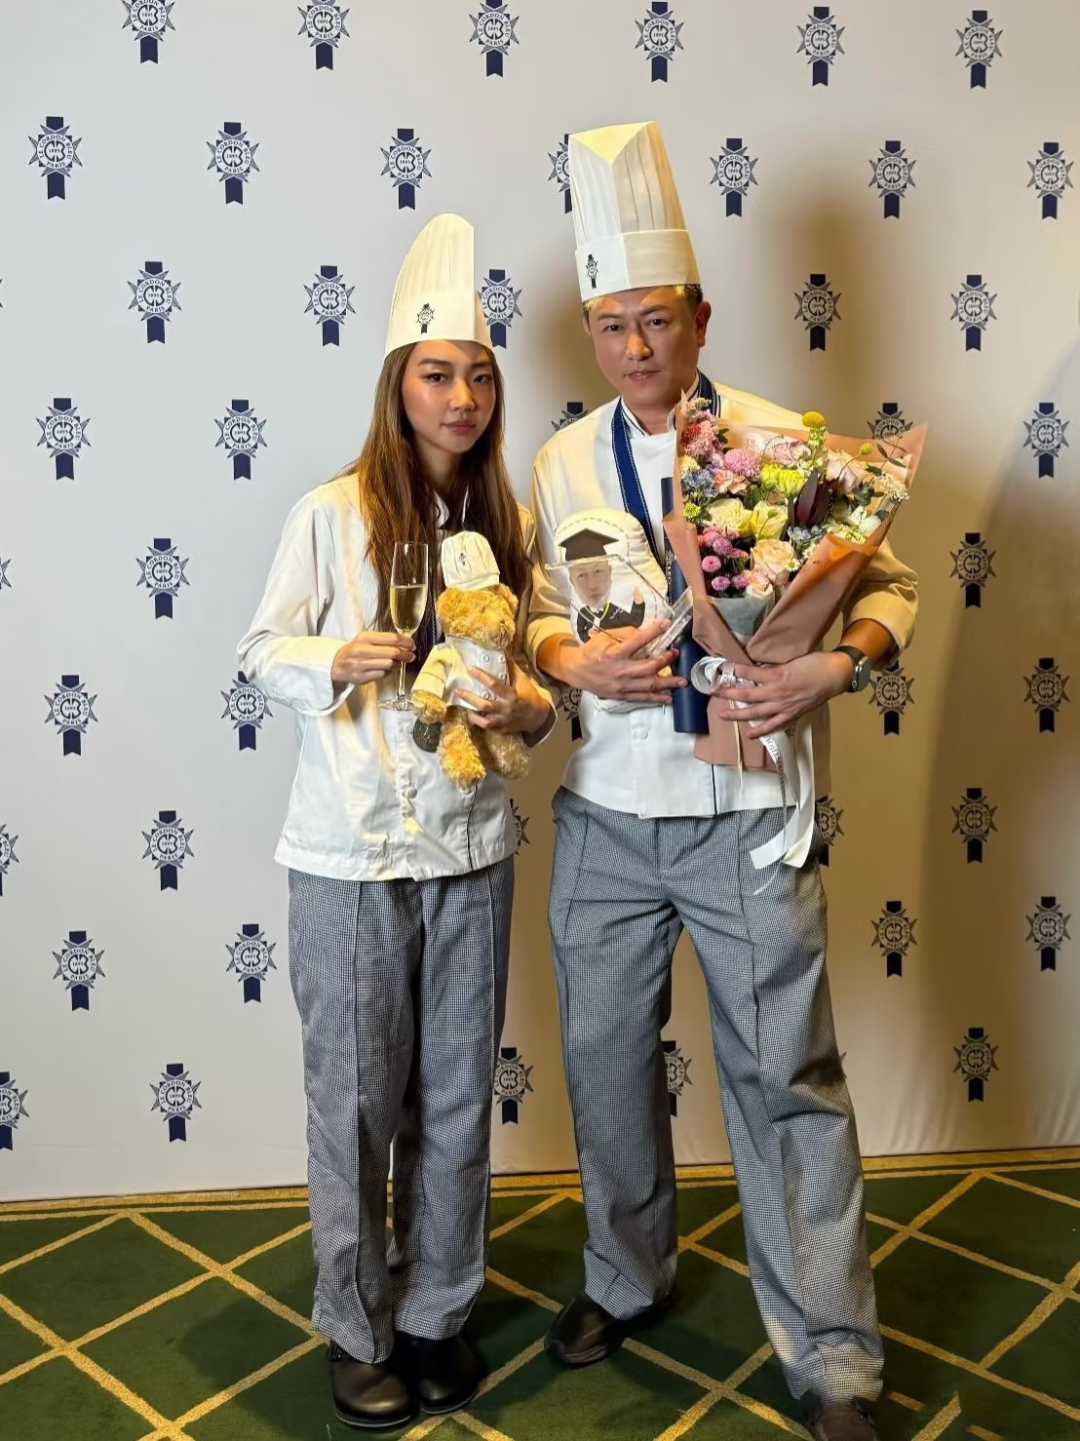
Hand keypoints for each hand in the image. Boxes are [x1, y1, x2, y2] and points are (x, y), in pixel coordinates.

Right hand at [331, 631, 414, 686]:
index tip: (412, 644)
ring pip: (389, 665)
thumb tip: (405, 643)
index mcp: (364, 638)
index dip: (406, 642)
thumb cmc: (355, 650)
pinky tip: (389, 669)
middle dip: (406, 654)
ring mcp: (361, 665)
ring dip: (398, 664)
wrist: (336, 664)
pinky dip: (389, 672)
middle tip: (411, 656)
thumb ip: (383, 640)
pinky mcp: (361, 678)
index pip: (391, 638)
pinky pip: (382, 675)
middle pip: (392, 652)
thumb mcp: (365, 640)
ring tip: (400, 663)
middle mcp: (362, 650)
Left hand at [459, 658, 549, 734]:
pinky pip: (486, 726)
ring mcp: (503, 720)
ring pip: (484, 719)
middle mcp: (506, 708)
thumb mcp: (522, 679)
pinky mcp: (501, 729)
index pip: (494, 685)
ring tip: (460, 702)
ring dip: (471, 711)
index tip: (470, 669)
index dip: (481, 676)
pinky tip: (470, 714)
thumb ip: (511, 667)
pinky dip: (477, 721)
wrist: (538, 717)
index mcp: (512, 695)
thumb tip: (501, 651)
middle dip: (469, 697)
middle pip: (484, 704)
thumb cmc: (529, 695)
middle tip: (457, 690)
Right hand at [544, 622, 686, 704]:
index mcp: (614, 653)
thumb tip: (645, 633)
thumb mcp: (604, 637)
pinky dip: (657, 698)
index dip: (654, 631)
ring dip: (668, 682)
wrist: (576, 671)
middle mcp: (619, 671)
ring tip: (682, 681)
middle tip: (675, 653)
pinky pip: (643, 698)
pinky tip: (669, 697)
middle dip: (665, 659)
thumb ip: (625, 634)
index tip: (666, 624)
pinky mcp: (622, 695)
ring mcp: (621, 685)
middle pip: (648, 666)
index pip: (638, 641)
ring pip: (649, 685)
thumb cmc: (591, 652)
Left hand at [716, 652, 851, 737]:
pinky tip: (749, 734)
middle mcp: (777, 692)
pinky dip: (761, 731)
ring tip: (723, 715)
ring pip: (756, 712)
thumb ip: (773, 667)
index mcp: (777, 674)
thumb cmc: (815, 663)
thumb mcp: (791, 660)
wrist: (835, 675)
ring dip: (738, 714)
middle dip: (729, 694)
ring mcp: (784, 705)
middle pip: (747, 694)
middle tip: (714, 693)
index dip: (734, 670)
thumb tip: (757, 669)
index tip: (722, 668)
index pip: (749, 672)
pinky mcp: (792, 714)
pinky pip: (773, 725)